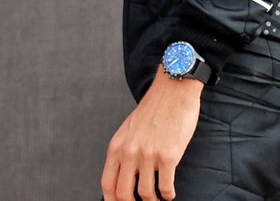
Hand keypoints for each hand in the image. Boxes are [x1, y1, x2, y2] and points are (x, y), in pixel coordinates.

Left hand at [100, 66, 202, 200]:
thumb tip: (122, 178)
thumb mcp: (128, 130)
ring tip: (158, 200)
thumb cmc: (153, 111)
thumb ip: (123, 152)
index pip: (107, 184)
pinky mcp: (168, 156)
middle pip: (123, 194)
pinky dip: (168, 195)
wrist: (172, 91)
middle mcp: (129, 152)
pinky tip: (170, 193)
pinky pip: (166, 188)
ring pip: (146, 194)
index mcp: (117, 146)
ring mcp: (148, 155)